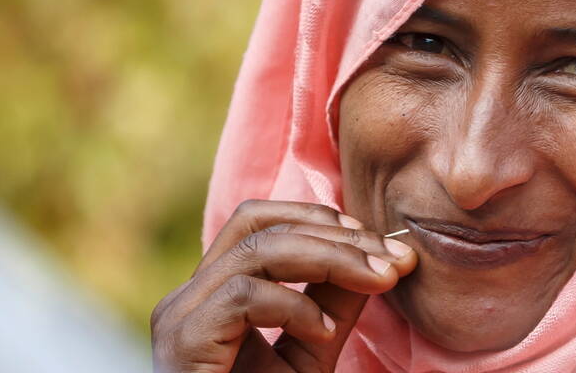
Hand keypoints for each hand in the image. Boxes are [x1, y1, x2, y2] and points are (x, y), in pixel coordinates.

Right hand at [151, 200, 417, 372]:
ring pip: (256, 251)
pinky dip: (295, 306)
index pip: (260, 223)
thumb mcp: (310, 353)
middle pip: (257, 225)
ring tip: (377, 283)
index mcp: (214, 293)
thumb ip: (333, 305)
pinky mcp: (183, 342)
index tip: (383, 245)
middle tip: (394, 260)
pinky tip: (325, 333)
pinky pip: (242, 297)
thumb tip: (380, 259)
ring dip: (330, 260)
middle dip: (337, 237)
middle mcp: (189, 298)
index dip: (324, 222)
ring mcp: (180, 317)